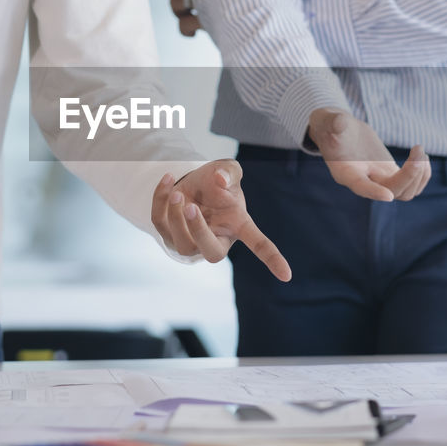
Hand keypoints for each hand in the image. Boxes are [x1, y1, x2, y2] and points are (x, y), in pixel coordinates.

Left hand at [151, 160, 290, 281]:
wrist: (191, 183)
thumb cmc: (216, 182)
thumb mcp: (227, 170)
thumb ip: (228, 172)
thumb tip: (219, 181)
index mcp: (237, 227)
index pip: (259, 245)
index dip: (272, 259)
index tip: (287, 275)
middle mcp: (216, 239)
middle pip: (211, 253)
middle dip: (198, 232)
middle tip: (191, 207)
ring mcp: (190, 242)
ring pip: (181, 242)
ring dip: (174, 216)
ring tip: (178, 192)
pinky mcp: (168, 234)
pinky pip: (160, 223)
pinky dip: (160, 200)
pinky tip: (168, 180)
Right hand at [308, 108, 430, 201]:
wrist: (340, 131)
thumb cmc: (332, 126)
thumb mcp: (330, 122)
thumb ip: (334, 123)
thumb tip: (339, 123)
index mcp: (347, 173)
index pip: (361, 187)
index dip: (373, 192)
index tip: (388, 196)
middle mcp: (365, 181)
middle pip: (392, 190)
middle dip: (409, 175)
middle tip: (418, 150)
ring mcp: (380, 180)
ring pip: (405, 193)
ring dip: (419, 175)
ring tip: (420, 151)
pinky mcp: (391, 174)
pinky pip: (412, 186)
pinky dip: (423, 175)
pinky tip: (422, 156)